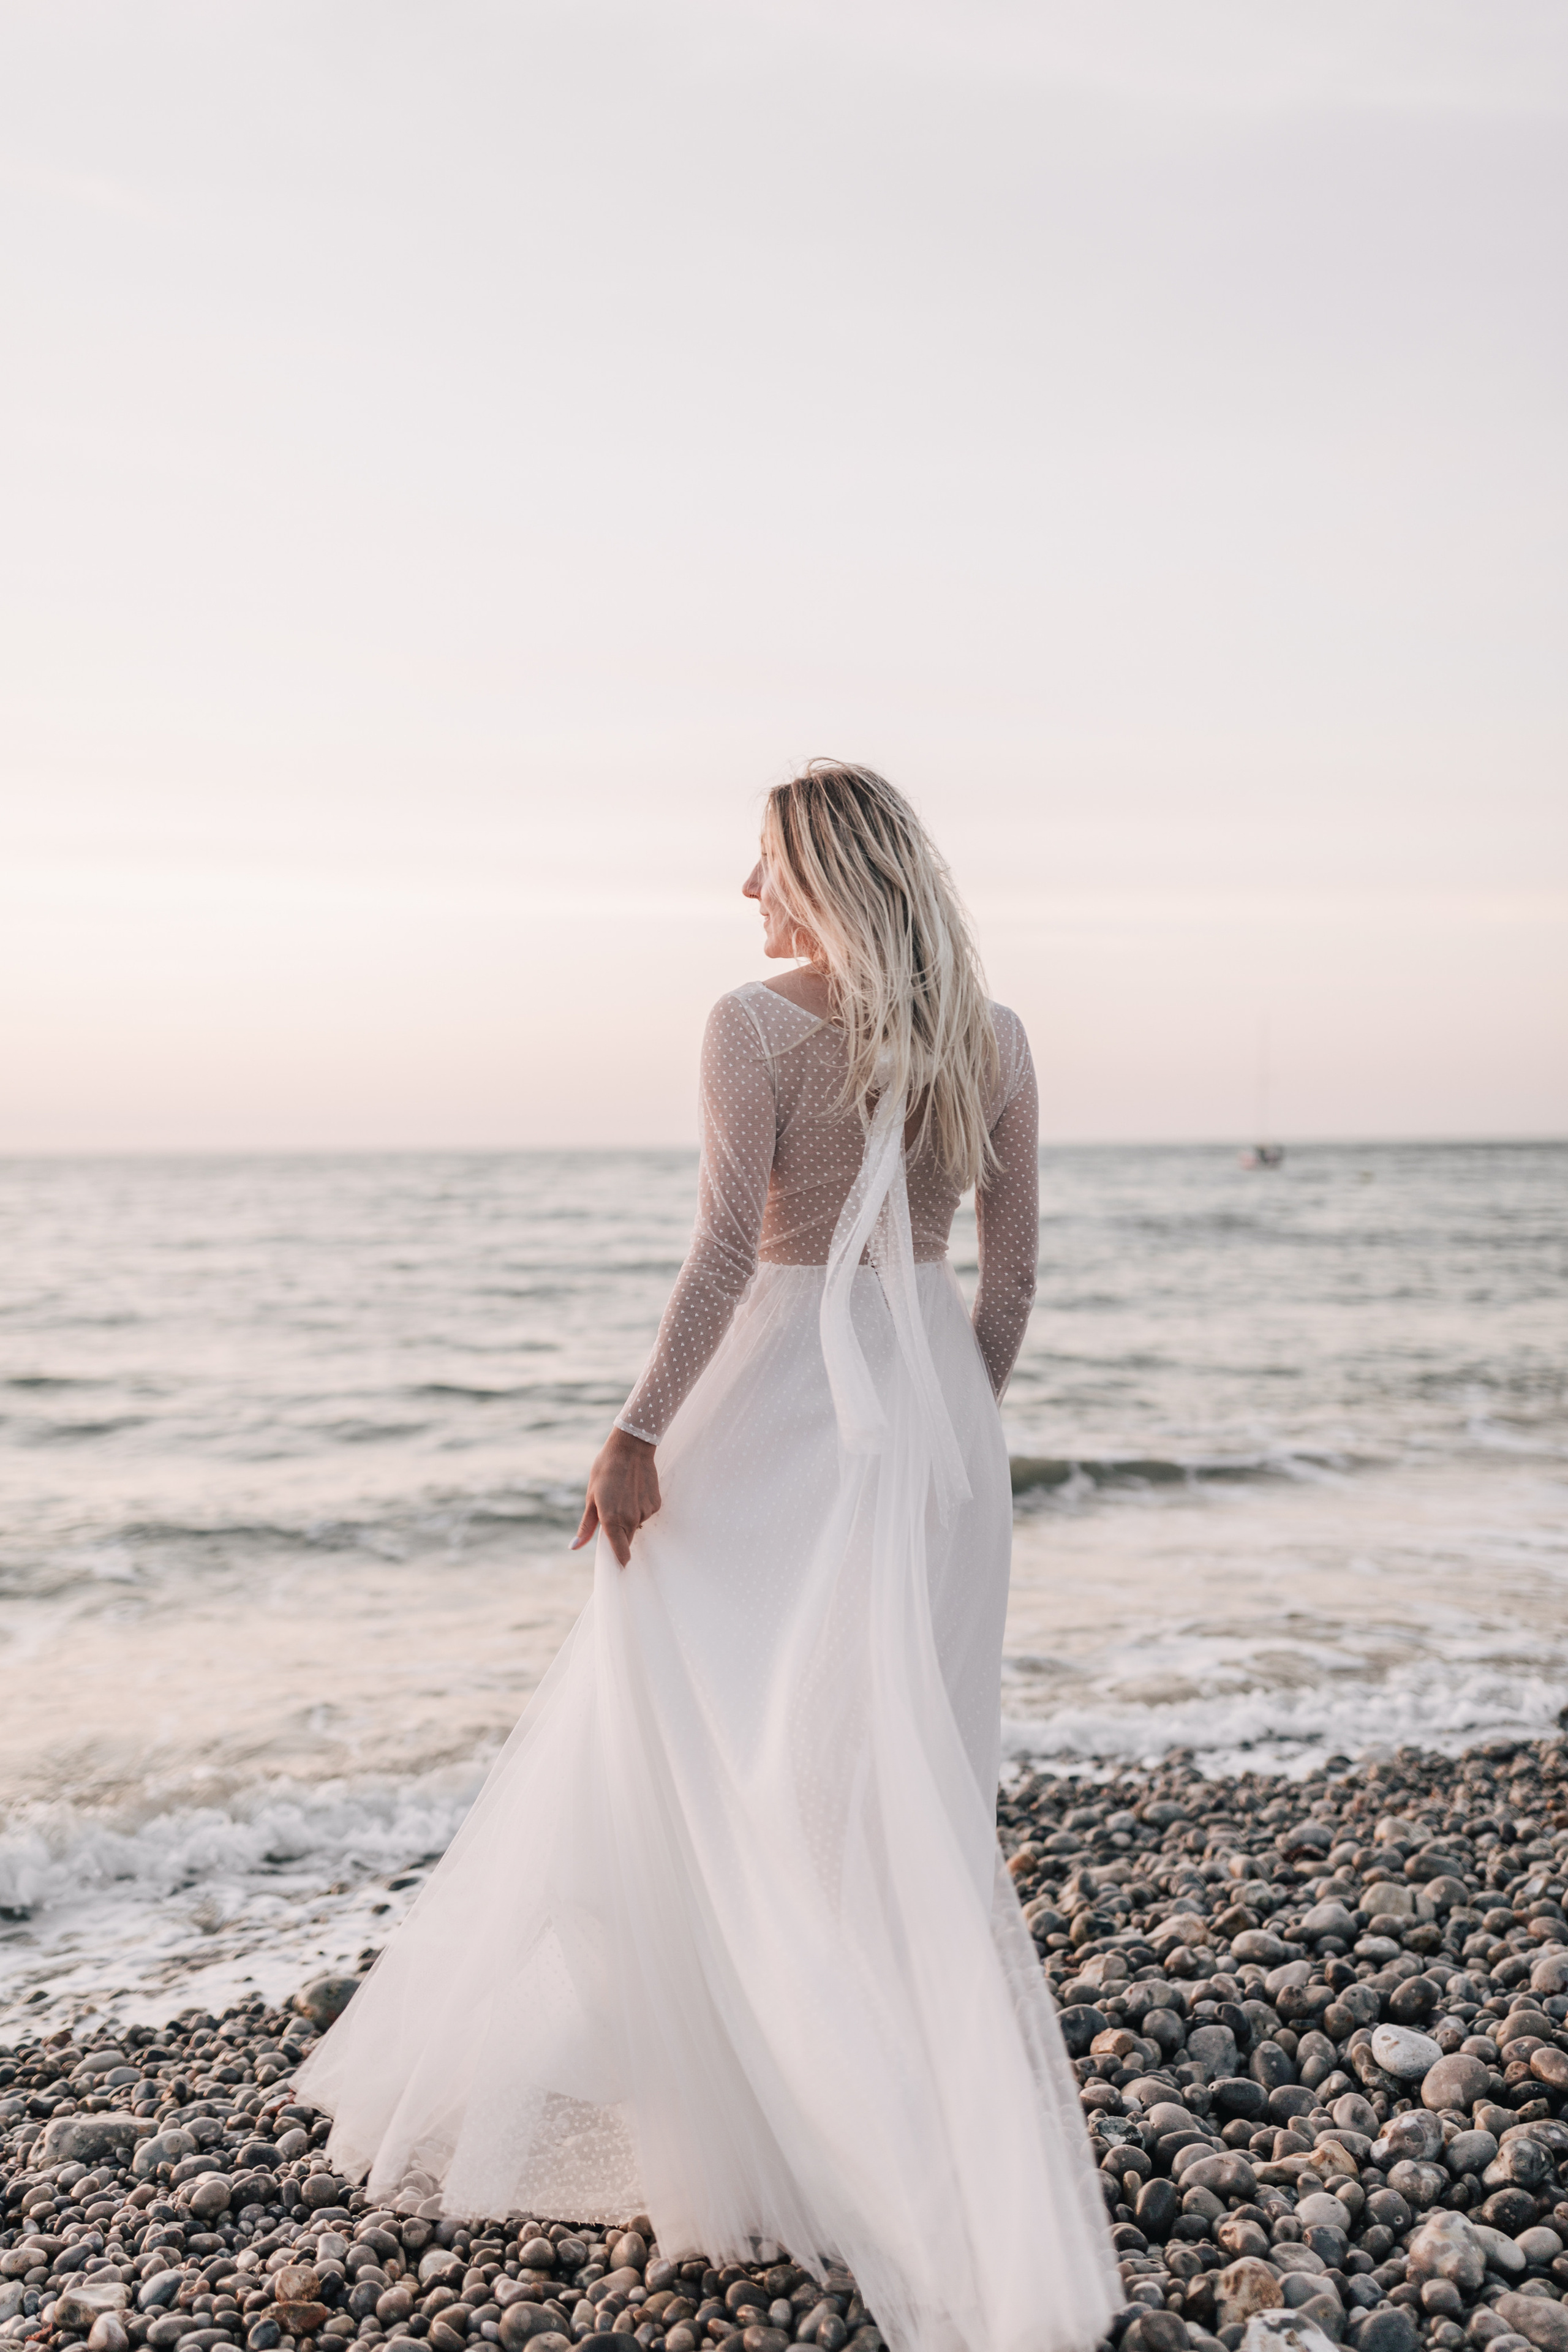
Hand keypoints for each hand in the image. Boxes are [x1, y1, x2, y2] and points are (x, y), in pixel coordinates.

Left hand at [572, 1426, 660, 1566]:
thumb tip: (574, 1547)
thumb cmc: (605, 1470)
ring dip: (629, 1517)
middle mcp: (630, 1520)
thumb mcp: (591, 1497)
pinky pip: (645, 1513)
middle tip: (612, 1511)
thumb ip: (586, 1526)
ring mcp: (645, 1512)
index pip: (620, 1553)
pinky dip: (639, 1507)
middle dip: (620, 1534)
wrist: (630, 1447)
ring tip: (622, 1494)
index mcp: (611, 1520)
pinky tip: (634, 1490)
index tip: (618, 1567)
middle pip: (627, 1540)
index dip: (619, 1562)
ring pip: (636, 1525)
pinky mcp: (655, 1504)